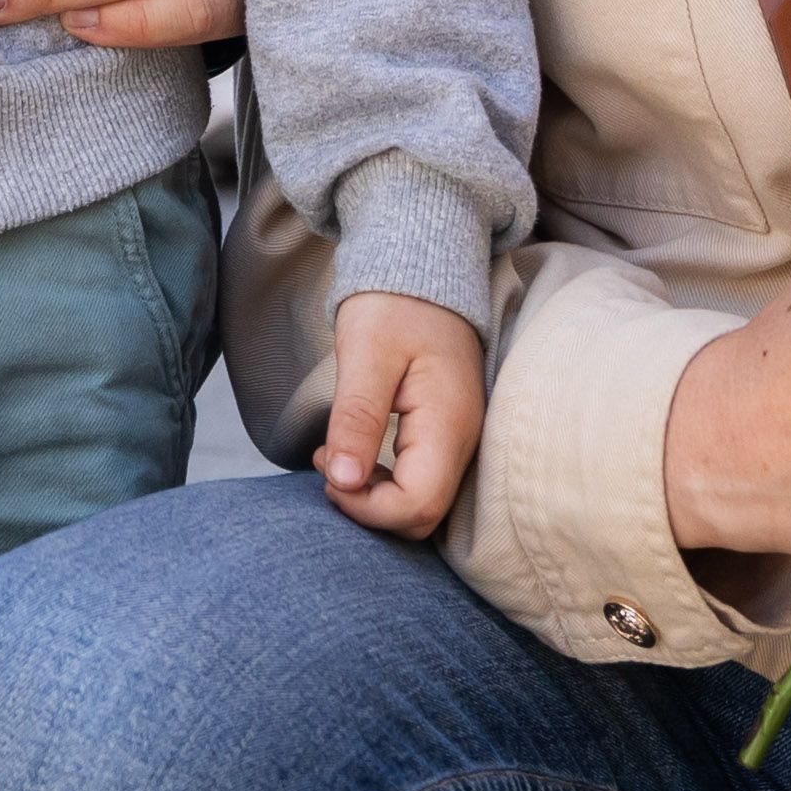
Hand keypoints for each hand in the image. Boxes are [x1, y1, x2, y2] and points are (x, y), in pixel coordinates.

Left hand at [320, 292, 485, 537]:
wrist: (422, 275)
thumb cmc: (394, 305)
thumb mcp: (366, 354)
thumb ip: (356, 419)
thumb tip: (343, 482)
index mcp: (448, 422)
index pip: (417, 504)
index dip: (367, 508)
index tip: (327, 472)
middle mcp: (463, 441)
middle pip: (422, 516)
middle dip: (368, 508)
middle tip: (327, 464)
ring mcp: (458, 441)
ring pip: (420, 504)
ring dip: (373, 497)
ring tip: (335, 456)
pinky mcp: (445, 438)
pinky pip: (419, 483)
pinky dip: (384, 484)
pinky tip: (356, 454)